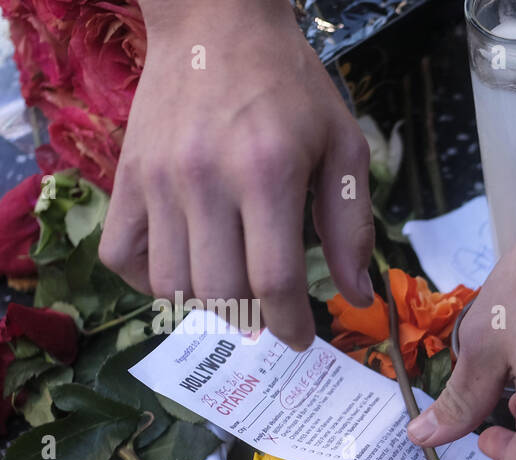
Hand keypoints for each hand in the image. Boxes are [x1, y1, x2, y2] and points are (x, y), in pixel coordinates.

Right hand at [100, 0, 374, 347]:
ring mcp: (158, 180)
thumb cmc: (291, 86)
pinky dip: (150, 280)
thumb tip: (359, 297)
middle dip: (255, 317)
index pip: (275, 281)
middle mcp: (205, 180)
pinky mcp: (127, 176)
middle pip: (222, 293)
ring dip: (208, 303)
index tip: (303, 336)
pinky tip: (186, 264)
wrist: (216, 22)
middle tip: (272, 306)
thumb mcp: (342, 147)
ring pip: (172, 285)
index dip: (292, 324)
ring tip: (234, 283)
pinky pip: (120, 257)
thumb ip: (352, 227)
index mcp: (267, 174)